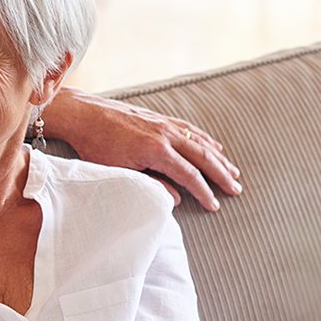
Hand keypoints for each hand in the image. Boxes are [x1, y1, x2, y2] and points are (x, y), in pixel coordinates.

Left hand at [46, 87, 241, 210]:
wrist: (83, 114)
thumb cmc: (95, 146)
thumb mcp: (119, 172)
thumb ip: (150, 185)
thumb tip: (176, 197)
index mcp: (156, 150)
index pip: (189, 175)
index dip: (204, 192)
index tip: (215, 206)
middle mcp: (165, 134)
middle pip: (202, 156)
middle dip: (221, 174)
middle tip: (237, 189)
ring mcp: (163, 123)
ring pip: (199, 141)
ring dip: (218, 157)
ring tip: (233, 171)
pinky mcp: (158, 117)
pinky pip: (189, 129)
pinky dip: (205, 139)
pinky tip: (214, 146)